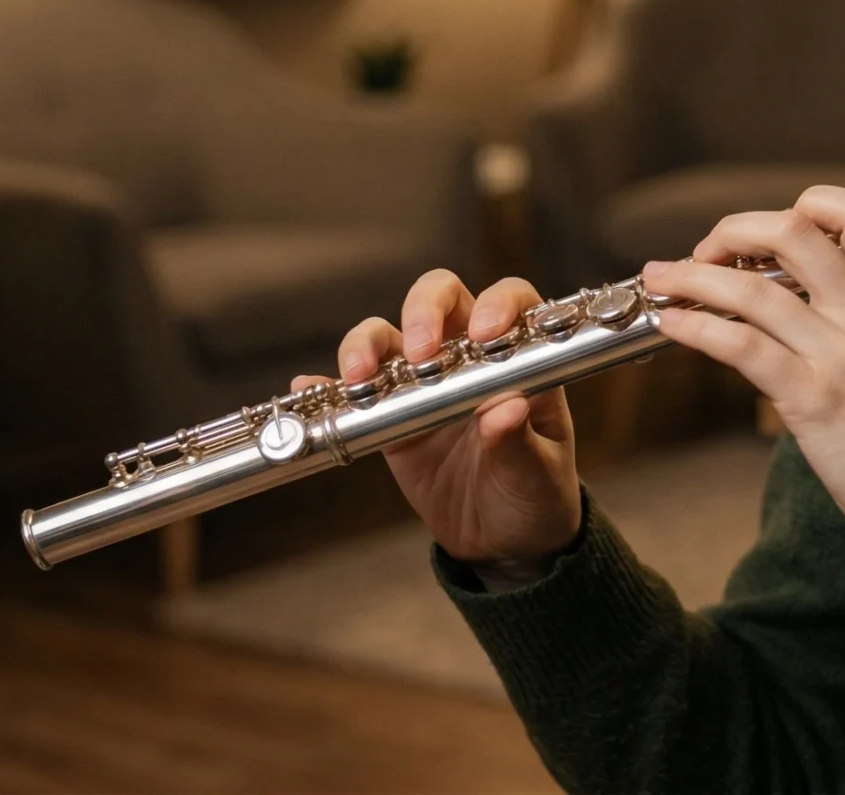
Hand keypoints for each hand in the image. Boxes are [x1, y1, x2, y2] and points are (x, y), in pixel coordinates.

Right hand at [294, 271, 581, 567]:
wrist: (503, 544)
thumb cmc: (536, 495)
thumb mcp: (537, 474)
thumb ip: (519, 441)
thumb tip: (506, 409)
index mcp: (521, 360)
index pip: (512, 301)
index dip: (497, 304)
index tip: (484, 333)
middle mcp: (470, 359)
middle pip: (440, 299)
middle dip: (423, 311)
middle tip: (418, 353)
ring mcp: (425, 385)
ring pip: (388, 337)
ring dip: (366, 345)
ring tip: (358, 378)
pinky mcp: (391, 418)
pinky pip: (352, 394)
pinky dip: (326, 388)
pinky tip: (307, 391)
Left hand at [644, 186, 844, 563]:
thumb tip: (802, 298)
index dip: (808, 204)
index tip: (772, 233)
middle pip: (793, 231)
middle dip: (734, 231)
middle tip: (707, 252)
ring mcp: (841, 353)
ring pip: (752, 288)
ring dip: (692, 276)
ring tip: (663, 279)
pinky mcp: (813, 399)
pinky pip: (740, 344)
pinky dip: (695, 326)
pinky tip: (673, 324)